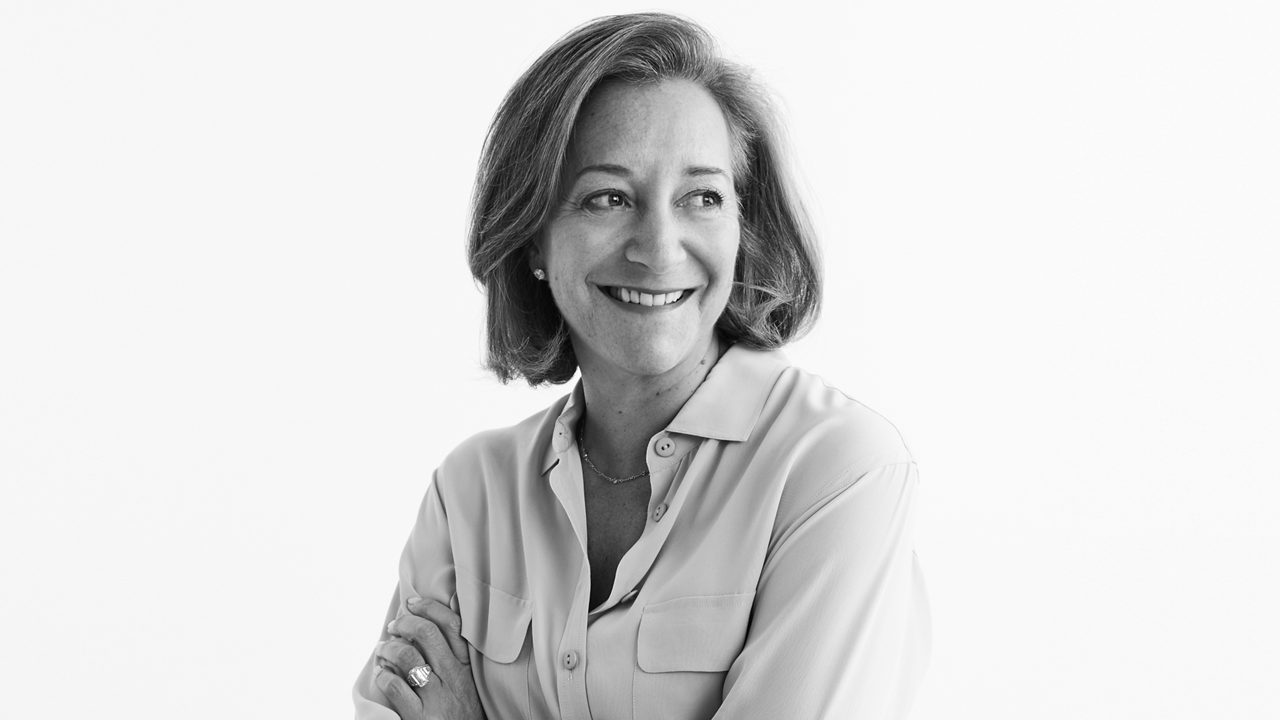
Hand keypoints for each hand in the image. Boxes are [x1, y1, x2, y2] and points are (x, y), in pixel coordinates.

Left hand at [375, 596, 484, 719]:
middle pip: (427, 634)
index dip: (430, 607)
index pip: (452, 625)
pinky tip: (381, 674)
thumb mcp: (465, 682)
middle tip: (393, 626)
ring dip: (388, 649)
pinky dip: (383, 675)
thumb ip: (452, 657)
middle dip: (405, 623)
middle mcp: (452, 678)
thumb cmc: (461, 712)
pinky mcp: (419, 717)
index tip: (413, 603)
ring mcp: (436, 698)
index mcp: (465, 667)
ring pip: (408, 657)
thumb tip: (431, 621)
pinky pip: (395, 686)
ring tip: (382, 650)